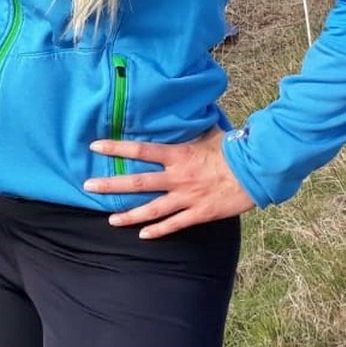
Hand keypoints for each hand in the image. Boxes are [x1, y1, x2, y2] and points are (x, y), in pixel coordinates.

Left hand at [83, 128, 255, 238]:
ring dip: (129, 215)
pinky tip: (143, 235)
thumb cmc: (233, 149)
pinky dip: (158, 231)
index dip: (116, 148)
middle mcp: (177, 177)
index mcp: (178, 155)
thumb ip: (191, 128)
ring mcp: (187, 197)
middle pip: (137, 182)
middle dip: (110, 184)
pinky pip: (175, 225)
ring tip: (110, 219)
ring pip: (151, 209)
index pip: (140, 150)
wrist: (257, 171)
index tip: (95, 146)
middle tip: (88, 186)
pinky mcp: (200, 213)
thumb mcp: (209, 133)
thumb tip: (183, 111)